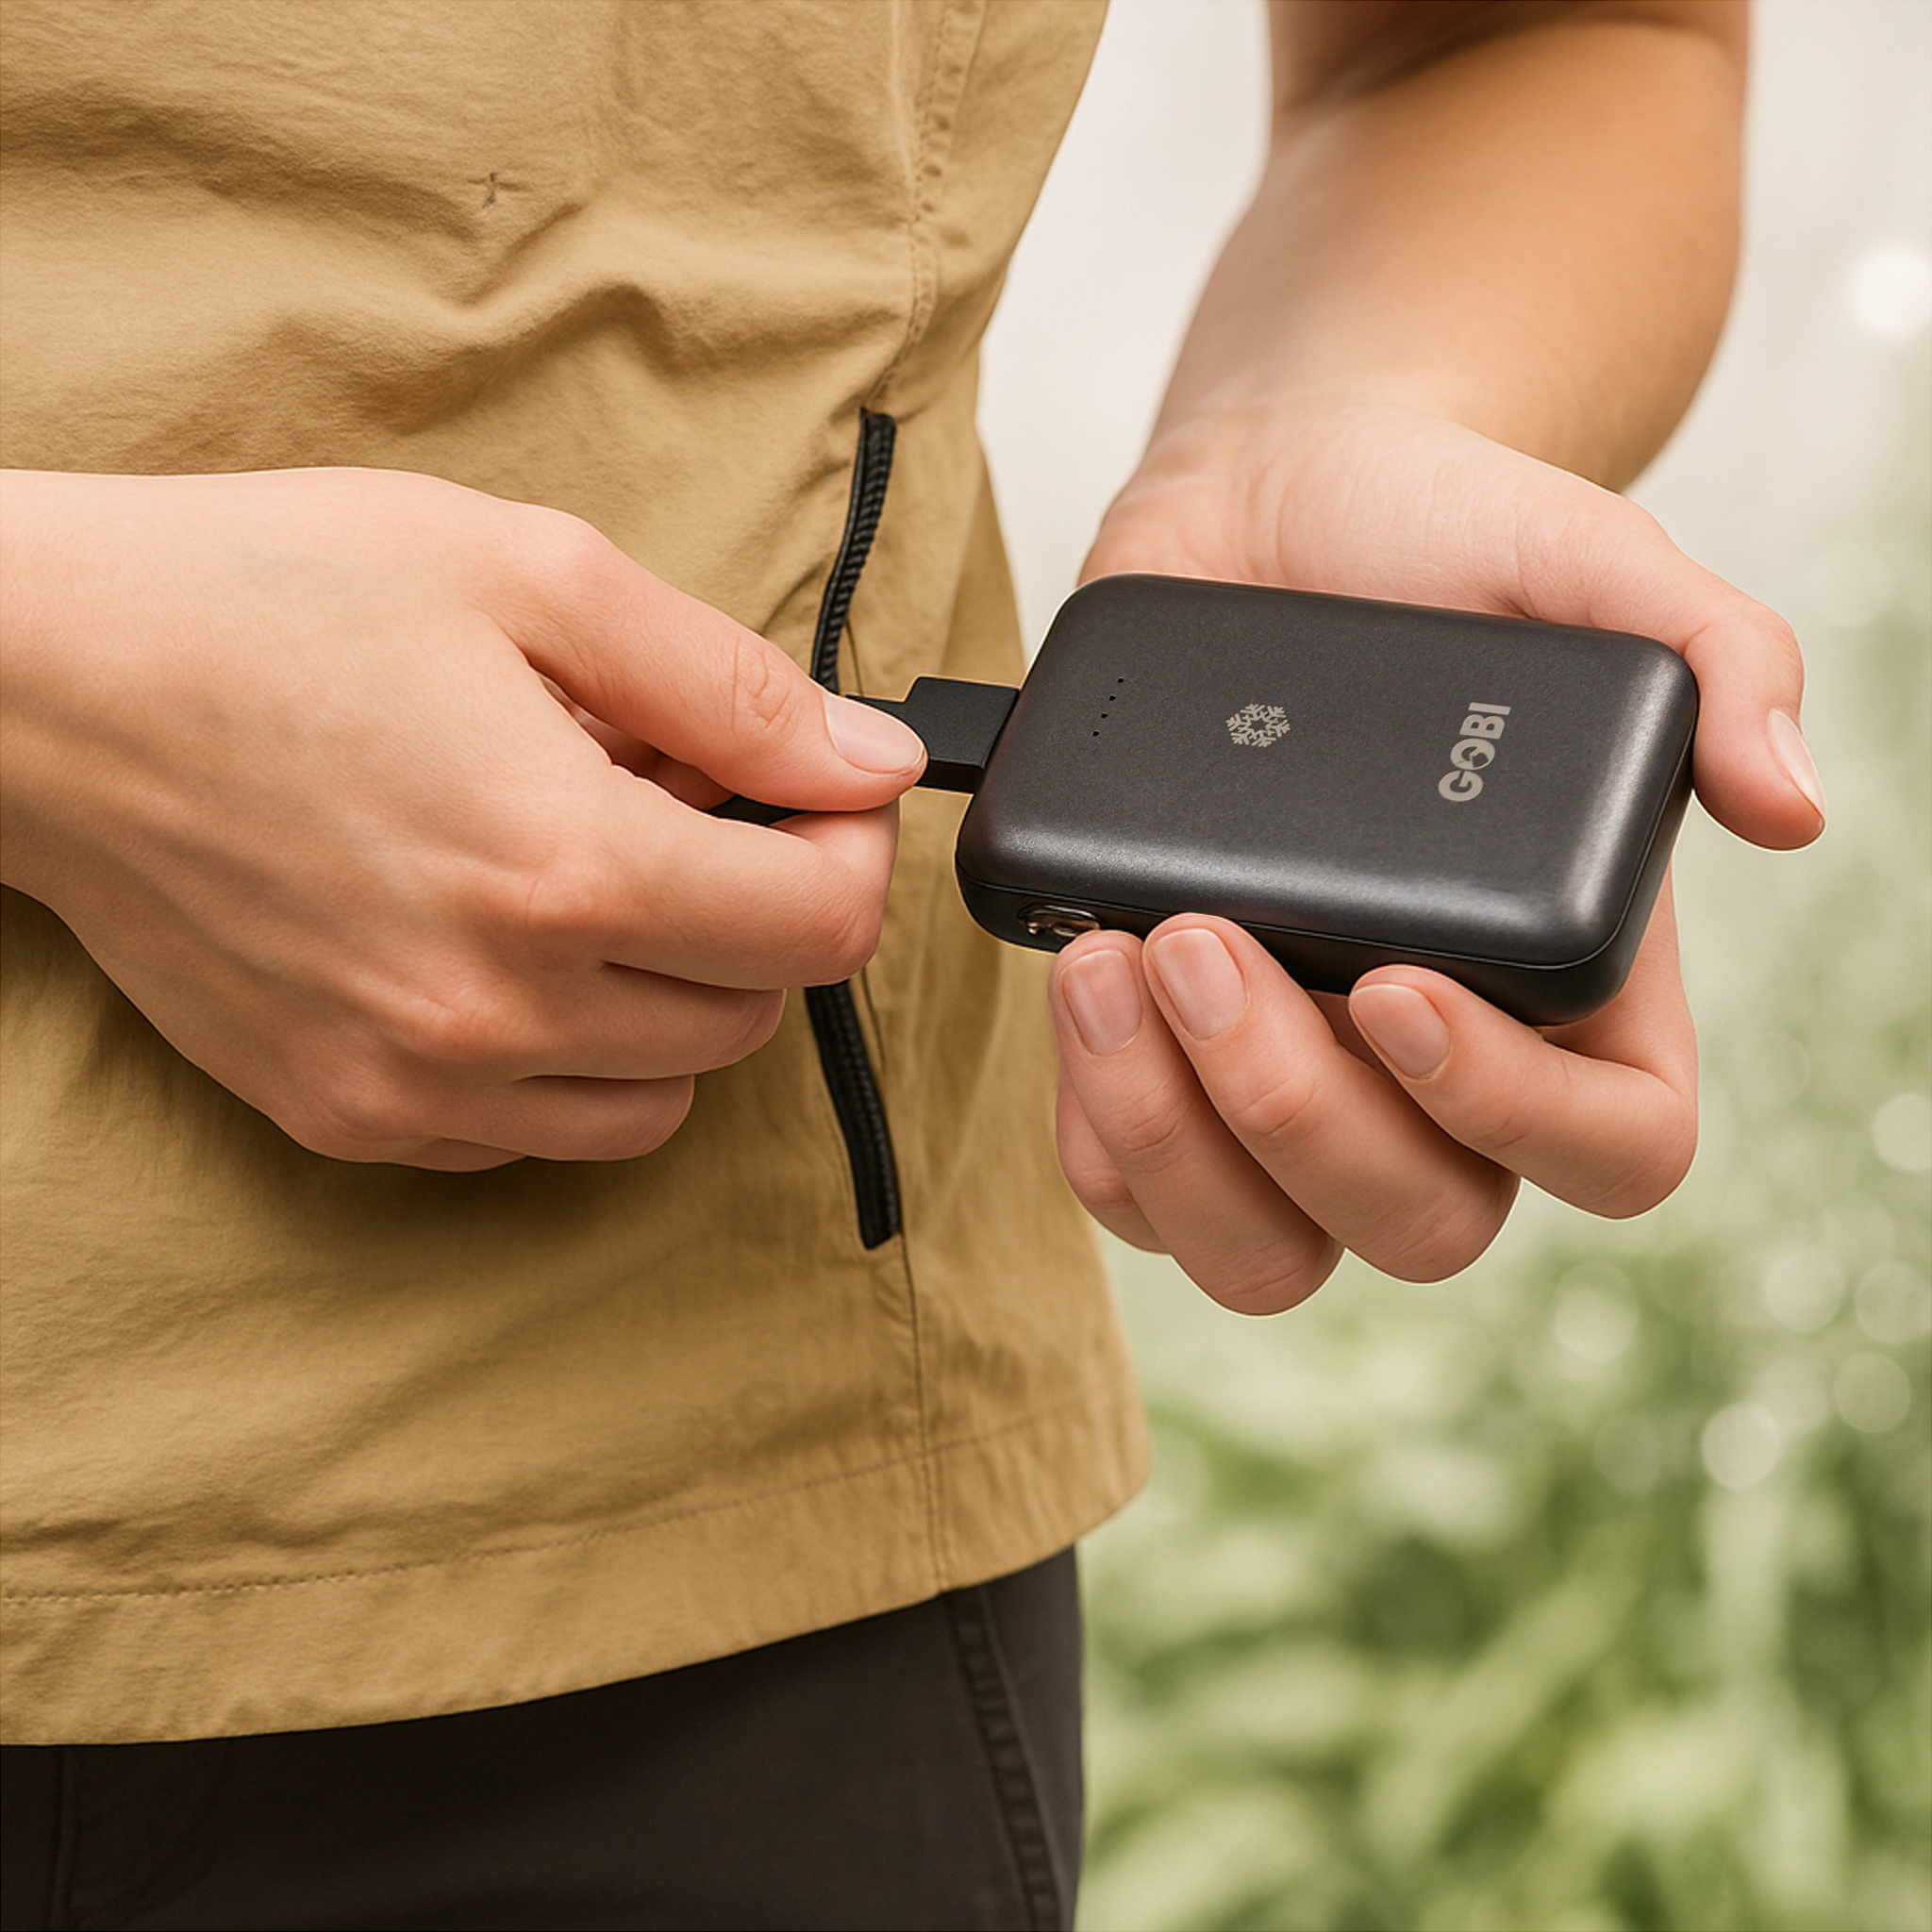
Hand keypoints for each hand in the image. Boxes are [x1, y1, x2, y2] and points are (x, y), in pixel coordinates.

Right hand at [0, 468, 925, 1169]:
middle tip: (678, 800)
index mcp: (564, 866)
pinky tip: (507, 944)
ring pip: (660, 1093)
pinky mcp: (347, 1112)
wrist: (38, 684)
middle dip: (756, 906)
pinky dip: (569, 1054)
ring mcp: (417, 1080)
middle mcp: (498, 1005)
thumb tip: (867, 762)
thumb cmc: (267, 600)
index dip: (848, 854)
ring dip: (674, 993)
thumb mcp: (531, 578)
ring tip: (590, 872)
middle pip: (751, 1012)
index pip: (820, 930)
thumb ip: (730, 686)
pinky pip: (537, 1131)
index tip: (813, 798)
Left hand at [1050, 398, 1821, 1310]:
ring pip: (1267, 1249)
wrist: (1259, 515)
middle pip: (1421, 1223)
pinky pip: (1134, 1191)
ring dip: (1180, 1140)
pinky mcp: (1170, 1061)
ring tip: (1115, 963)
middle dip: (1296, 1110)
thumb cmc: (1432, 542)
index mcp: (1573, 974)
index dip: (1514, 1113)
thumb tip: (1793, 806)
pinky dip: (1099, 1122)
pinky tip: (1079, 982)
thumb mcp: (1581, 557)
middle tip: (1201, 941)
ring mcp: (1299, 1075)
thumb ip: (1716, 652)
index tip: (1393, 982)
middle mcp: (1437, 1060)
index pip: (1616, 1146)